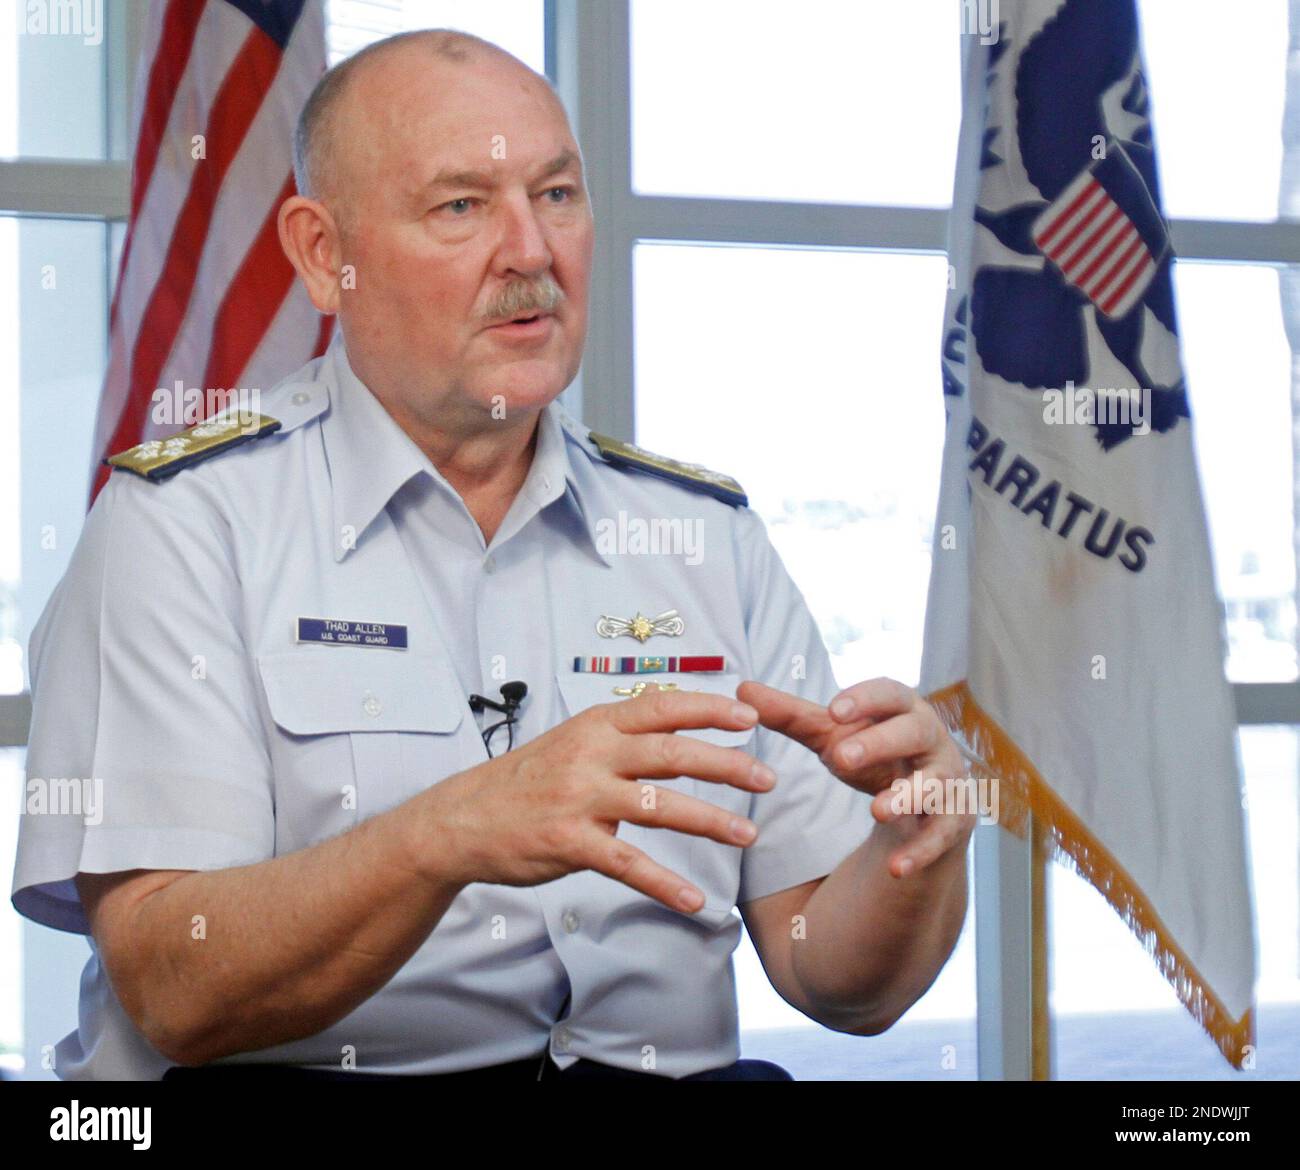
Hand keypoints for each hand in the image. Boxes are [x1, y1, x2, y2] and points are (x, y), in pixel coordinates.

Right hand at [419, 689, 774, 912]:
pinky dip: (665, 884)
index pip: (662, 707)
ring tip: (748, 834)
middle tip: (767, 778)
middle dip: (726, 765)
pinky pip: (628, 864)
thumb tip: (680, 734)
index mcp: (596, 725)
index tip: (750, 715)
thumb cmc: (527, 780)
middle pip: (671, 753)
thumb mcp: (573, 741)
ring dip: (710, 821)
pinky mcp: (569, 843)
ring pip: (659, 805)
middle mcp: (591, 755)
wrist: (462, 818)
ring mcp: (580, 798)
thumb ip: (622, 739)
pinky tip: (695, 900)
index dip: (709, 709)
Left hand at [737, 677, 974, 877]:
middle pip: (915, 733)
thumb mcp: (832, 735)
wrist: (922, 799)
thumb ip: (791, 716)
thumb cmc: (875, 753)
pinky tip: (896, 870)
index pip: (891, 693)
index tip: (833, 708)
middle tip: (840, 757)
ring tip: (878, 810)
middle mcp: (932, 740)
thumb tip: (742, 689)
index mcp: (903, 710)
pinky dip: (920, 852)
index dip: (866, 699)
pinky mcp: (953, 821)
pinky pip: (941, 836)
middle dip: (880, 743)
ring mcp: (947, 781)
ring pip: (935, 784)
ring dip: (908, 796)